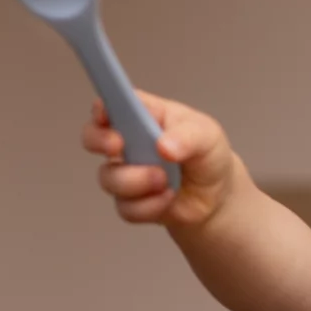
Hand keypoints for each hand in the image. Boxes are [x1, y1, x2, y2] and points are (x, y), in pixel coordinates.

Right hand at [81, 91, 242, 228]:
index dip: (101, 108)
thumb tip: (163, 146)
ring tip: (166, 181)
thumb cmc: (207, 154)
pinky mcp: (130, 201)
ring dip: (137, 181)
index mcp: (143, 115)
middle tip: (120, 146)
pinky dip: (149, 206)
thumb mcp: (207, 136)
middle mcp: (128, 141)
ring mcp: (126, 172)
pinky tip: (168, 198)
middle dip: (100, 141)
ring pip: (109, 178)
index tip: (105, 115)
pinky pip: (126, 207)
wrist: (217, 196)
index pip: (111, 103)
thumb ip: (187, 137)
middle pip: (92, 136)